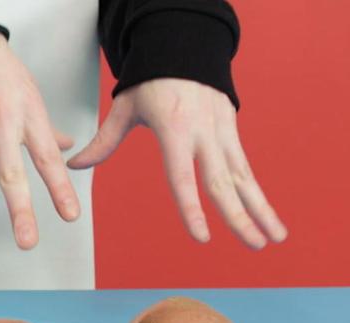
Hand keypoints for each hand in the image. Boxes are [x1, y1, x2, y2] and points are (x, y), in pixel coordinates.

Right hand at [0, 35, 78, 252]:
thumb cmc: (0, 73)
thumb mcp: (31, 95)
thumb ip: (46, 128)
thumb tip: (67, 149)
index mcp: (27, 117)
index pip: (47, 158)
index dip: (58, 187)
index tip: (69, 216)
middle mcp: (0, 125)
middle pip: (11, 173)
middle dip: (19, 209)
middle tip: (27, 241)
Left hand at [68, 78, 287, 248]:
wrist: (185, 48)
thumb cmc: (150, 82)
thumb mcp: (124, 107)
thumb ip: (103, 140)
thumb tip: (74, 165)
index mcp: (175, 129)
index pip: (183, 177)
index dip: (192, 208)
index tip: (202, 236)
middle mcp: (204, 134)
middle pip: (222, 182)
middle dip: (239, 217)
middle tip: (254, 247)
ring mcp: (223, 133)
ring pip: (244, 178)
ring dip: (261, 210)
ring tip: (275, 240)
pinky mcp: (233, 132)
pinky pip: (247, 169)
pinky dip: (258, 194)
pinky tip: (268, 219)